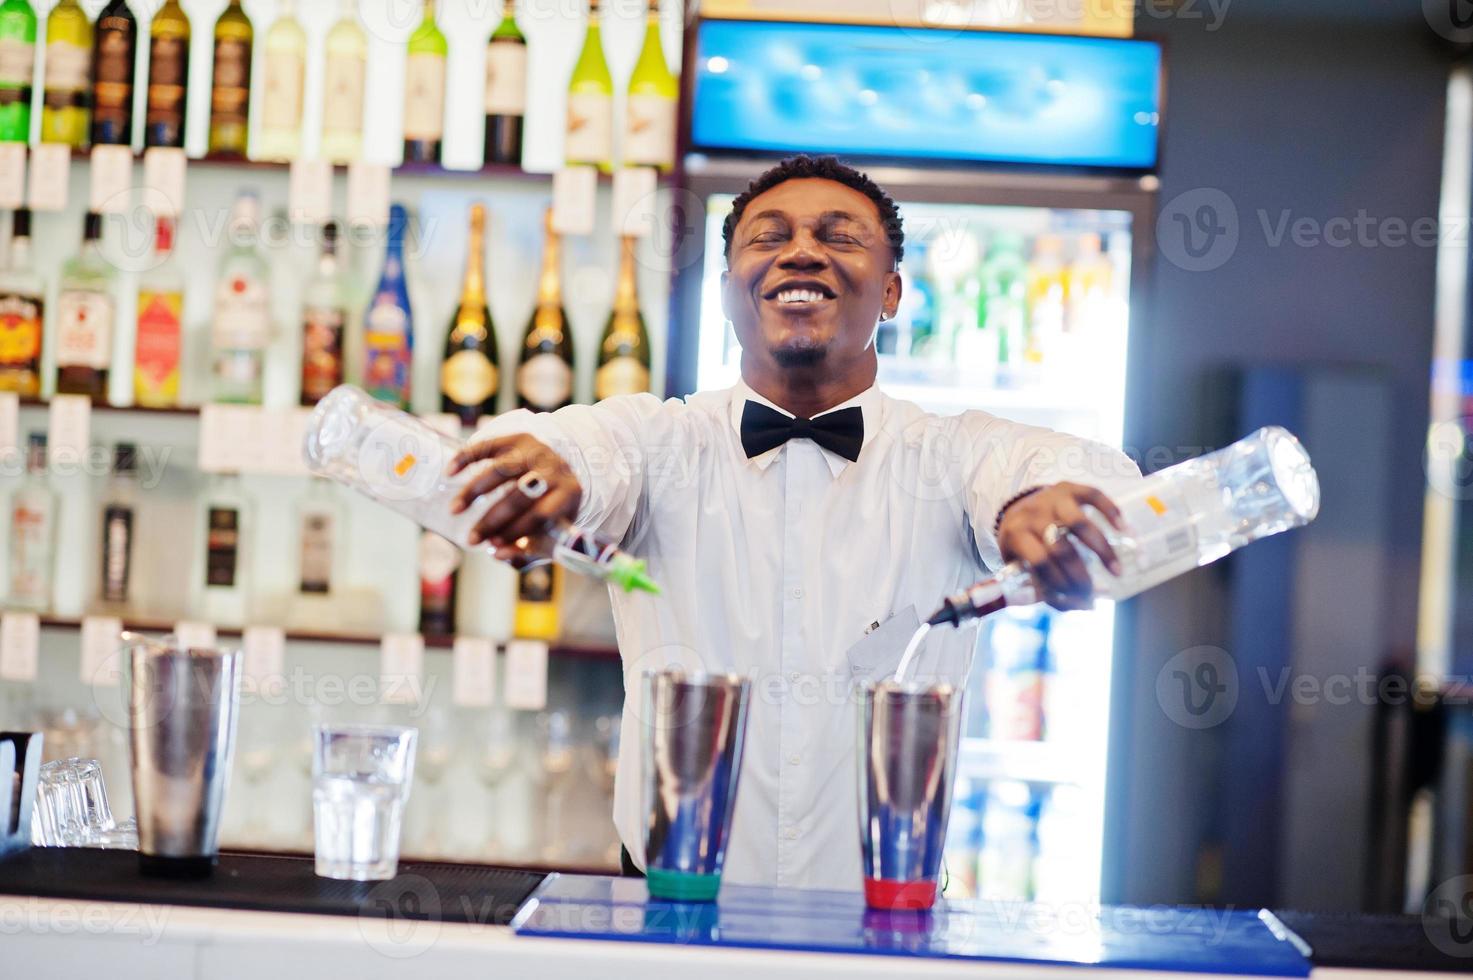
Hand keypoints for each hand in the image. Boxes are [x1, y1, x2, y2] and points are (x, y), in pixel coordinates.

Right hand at [448, 434, 581, 560]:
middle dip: (494, 519)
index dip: (517, 530)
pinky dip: (466, 457)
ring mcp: (536, 451)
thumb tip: (498, 555)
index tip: (493, 546)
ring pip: (502, 469)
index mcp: (569, 494)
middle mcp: (555, 469)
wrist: (560, 474)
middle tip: (472, 538)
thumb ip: (527, 550)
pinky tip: (450, 473)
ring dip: (475, 491)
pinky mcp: (517, 439)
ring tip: (455, 510)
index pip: (542, 514)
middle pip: (521, 494)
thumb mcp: (549, 533)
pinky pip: (488, 446)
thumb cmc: (551, 512)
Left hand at [995, 482, 1125, 610]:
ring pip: (1078, 522)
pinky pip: (1093, 495)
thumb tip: (1087, 606)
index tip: (1076, 596)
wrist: (1017, 511)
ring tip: (1116, 570)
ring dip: (1101, 549)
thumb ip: (1047, 591)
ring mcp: (1050, 498)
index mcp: (1015, 535)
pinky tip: (1122, 528)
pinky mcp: (1068, 487)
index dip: (1059, 582)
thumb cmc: (1023, 547)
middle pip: (1060, 547)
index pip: (1039, 561)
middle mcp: (1032, 514)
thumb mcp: (1021, 569)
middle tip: (1095, 591)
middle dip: (1081, 575)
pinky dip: (1110, 511)